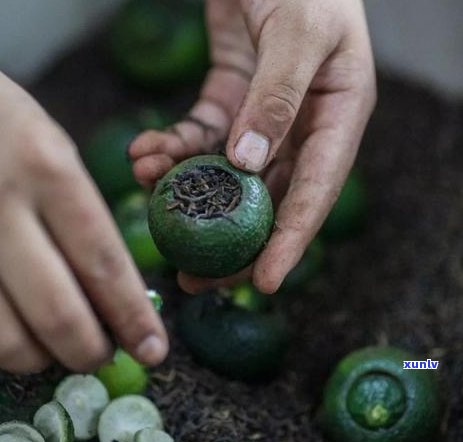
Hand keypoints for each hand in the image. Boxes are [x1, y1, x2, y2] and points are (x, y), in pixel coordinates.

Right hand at [0, 73, 167, 373]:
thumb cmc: (6, 127)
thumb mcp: (56, 152)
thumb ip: (82, 220)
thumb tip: (112, 292)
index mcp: (50, 170)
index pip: (103, 262)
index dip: (133, 316)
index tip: (155, 349)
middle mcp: (1, 206)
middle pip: (58, 312)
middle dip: (91, 351)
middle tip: (106, 355)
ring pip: (7, 338)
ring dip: (44, 357)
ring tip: (61, 343)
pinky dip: (5, 344)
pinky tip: (20, 328)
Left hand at [129, 0, 375, 293]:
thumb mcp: (299, 33)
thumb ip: (278, 98)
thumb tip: (248, 164)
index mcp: (337, 118)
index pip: (315, 192)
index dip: (291, 242)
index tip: (265, 283)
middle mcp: (303, 128)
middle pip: (268, 201)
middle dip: (230, 241)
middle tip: (195, 277)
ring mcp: (263, 120)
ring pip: (227, 175)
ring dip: (186, 189)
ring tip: (148, 191)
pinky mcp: (229, 104)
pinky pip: (200, 137)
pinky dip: (172, 148)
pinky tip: (145, 152)